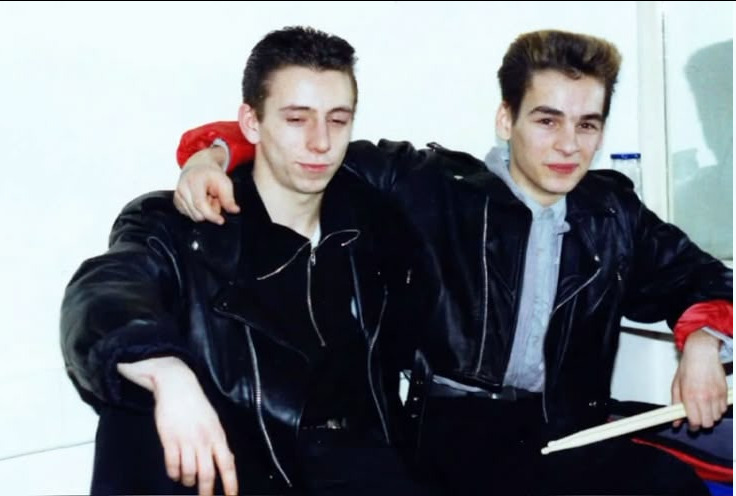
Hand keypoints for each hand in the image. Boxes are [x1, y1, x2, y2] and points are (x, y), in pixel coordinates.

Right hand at [117, 357, 237, 495]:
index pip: (228, 464)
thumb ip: (218, 442)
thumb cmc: (197, 404)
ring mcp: (186, 441)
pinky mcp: (169, 440)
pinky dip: (173, 474)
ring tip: (187, 480)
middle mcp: (204, 440)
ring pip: (189, 473)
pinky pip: (172, 465)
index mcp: (218, 435)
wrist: (178, 386)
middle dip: (206, 491)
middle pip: (207, 474)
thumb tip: (226, 461)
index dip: (231, 483)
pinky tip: (174, 473)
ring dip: (188, 480)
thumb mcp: (214, 422)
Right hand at [174, 147, 239, 224]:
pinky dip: (198, 211)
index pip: (200, 203)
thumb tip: (234, 210)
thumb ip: (229, 198)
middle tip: (215, 200)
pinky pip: (189, 215)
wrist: (198, 167)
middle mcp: (182, 188)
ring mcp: (177, 195)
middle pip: (197, 213)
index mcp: (194, 181)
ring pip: (193, 216)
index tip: (221, 221)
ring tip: (208, 199)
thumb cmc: (211, 174)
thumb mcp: (224, 182)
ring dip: (204, 212)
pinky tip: (201, 201)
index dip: (211, 215)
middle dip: (210, 212)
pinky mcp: (176, 202)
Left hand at [670, 329, 727, 429]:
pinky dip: (718, 409)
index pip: (694, 421)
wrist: (702, 354)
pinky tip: (711, 402)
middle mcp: (704, 397)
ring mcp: (716, 395)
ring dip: (710, 416)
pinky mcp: (724, 393)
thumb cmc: (688, 368)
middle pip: (708, 423)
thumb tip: (676, 421)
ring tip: (704, 407)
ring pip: (717, 417)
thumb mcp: (676, 386)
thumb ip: (676, 405)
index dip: (692, 427)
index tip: (690, 425)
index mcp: (689, 396)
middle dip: (702, 423)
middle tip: (697, 417)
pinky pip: (724, 409)